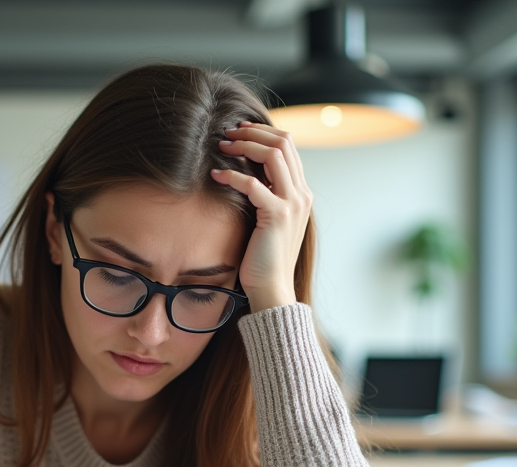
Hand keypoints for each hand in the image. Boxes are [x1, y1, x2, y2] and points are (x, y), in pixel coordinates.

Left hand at [211, 121, 312, 311]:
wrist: (272, 287)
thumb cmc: (264, 257)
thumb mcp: (268, 220)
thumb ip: (266, 196)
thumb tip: (246, 173)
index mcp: (301, 193)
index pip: (288, 146)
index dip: (263, 132)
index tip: (240, 130)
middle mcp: (301, 194)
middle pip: (284, 142)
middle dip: (253, 132)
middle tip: (228, 132)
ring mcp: (292, 204)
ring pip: (273, 155)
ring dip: (244, 145)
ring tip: (222, 146)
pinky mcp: (277, 216)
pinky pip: (253, 184)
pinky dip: (232, 174)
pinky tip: (215, 174)